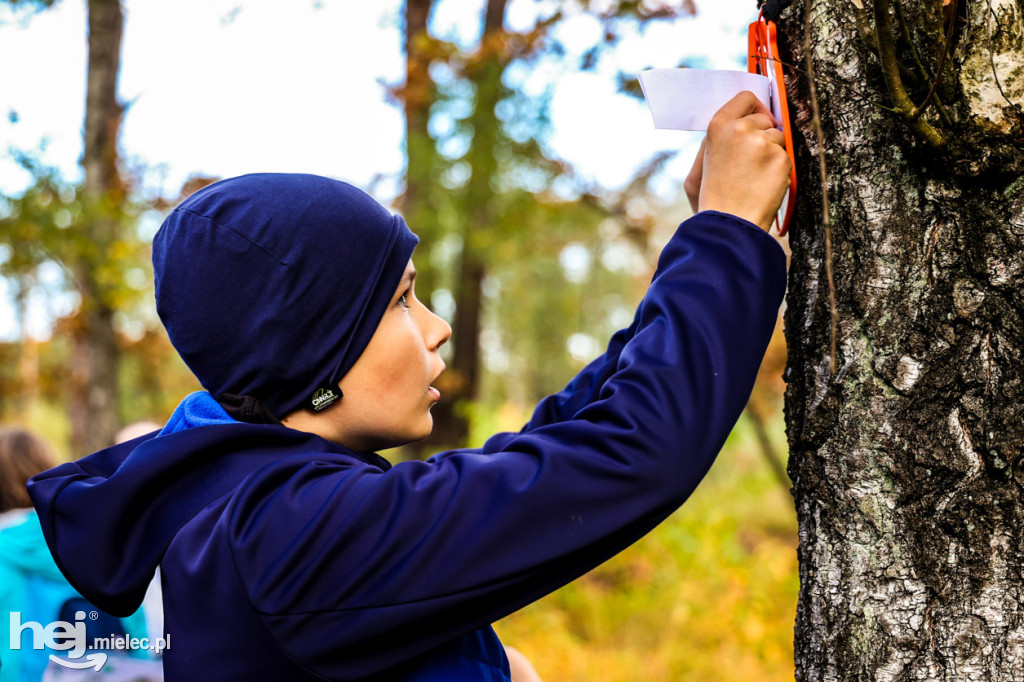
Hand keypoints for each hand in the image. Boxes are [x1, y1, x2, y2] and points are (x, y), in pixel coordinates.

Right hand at [685, 91, 791, 231]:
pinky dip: (779, 171)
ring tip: (754, 177)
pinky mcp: (780, 158)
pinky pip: (786, 157)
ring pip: (778, 138)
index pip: (745, 98)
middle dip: (763, 135)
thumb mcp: (698, 166)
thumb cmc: (712, 198)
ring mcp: (763, 143)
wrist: (729, 224)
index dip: (754, 108)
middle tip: (751, 160)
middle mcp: (741, 129)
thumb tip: (738, 122)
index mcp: (718, 126)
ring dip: (772, 154)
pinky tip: (764, 185)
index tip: (758, 119)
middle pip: (766, 119)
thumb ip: (716, 141)